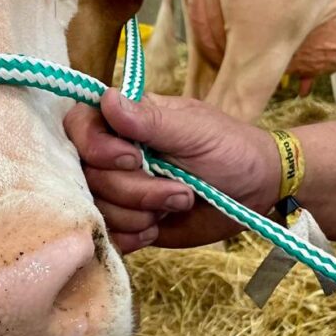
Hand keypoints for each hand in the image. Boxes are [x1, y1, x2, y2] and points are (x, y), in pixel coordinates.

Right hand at [64, 90, 280, 251]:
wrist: (256, 193)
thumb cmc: (231, 150)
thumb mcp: (194, 131)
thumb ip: (149, 119)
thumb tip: (106, 99)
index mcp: (126, 122)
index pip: (79, 126)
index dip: (95, 146)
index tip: (133, 159)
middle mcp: (114, 154)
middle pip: (89, 175)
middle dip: (135, 189)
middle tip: (180, 191)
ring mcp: (120, 190)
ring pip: (99, 207)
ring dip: (140, 213)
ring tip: (179, 204)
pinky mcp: (128, 221)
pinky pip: (110, 235)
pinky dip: (134, 236)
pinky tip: (160, 226)